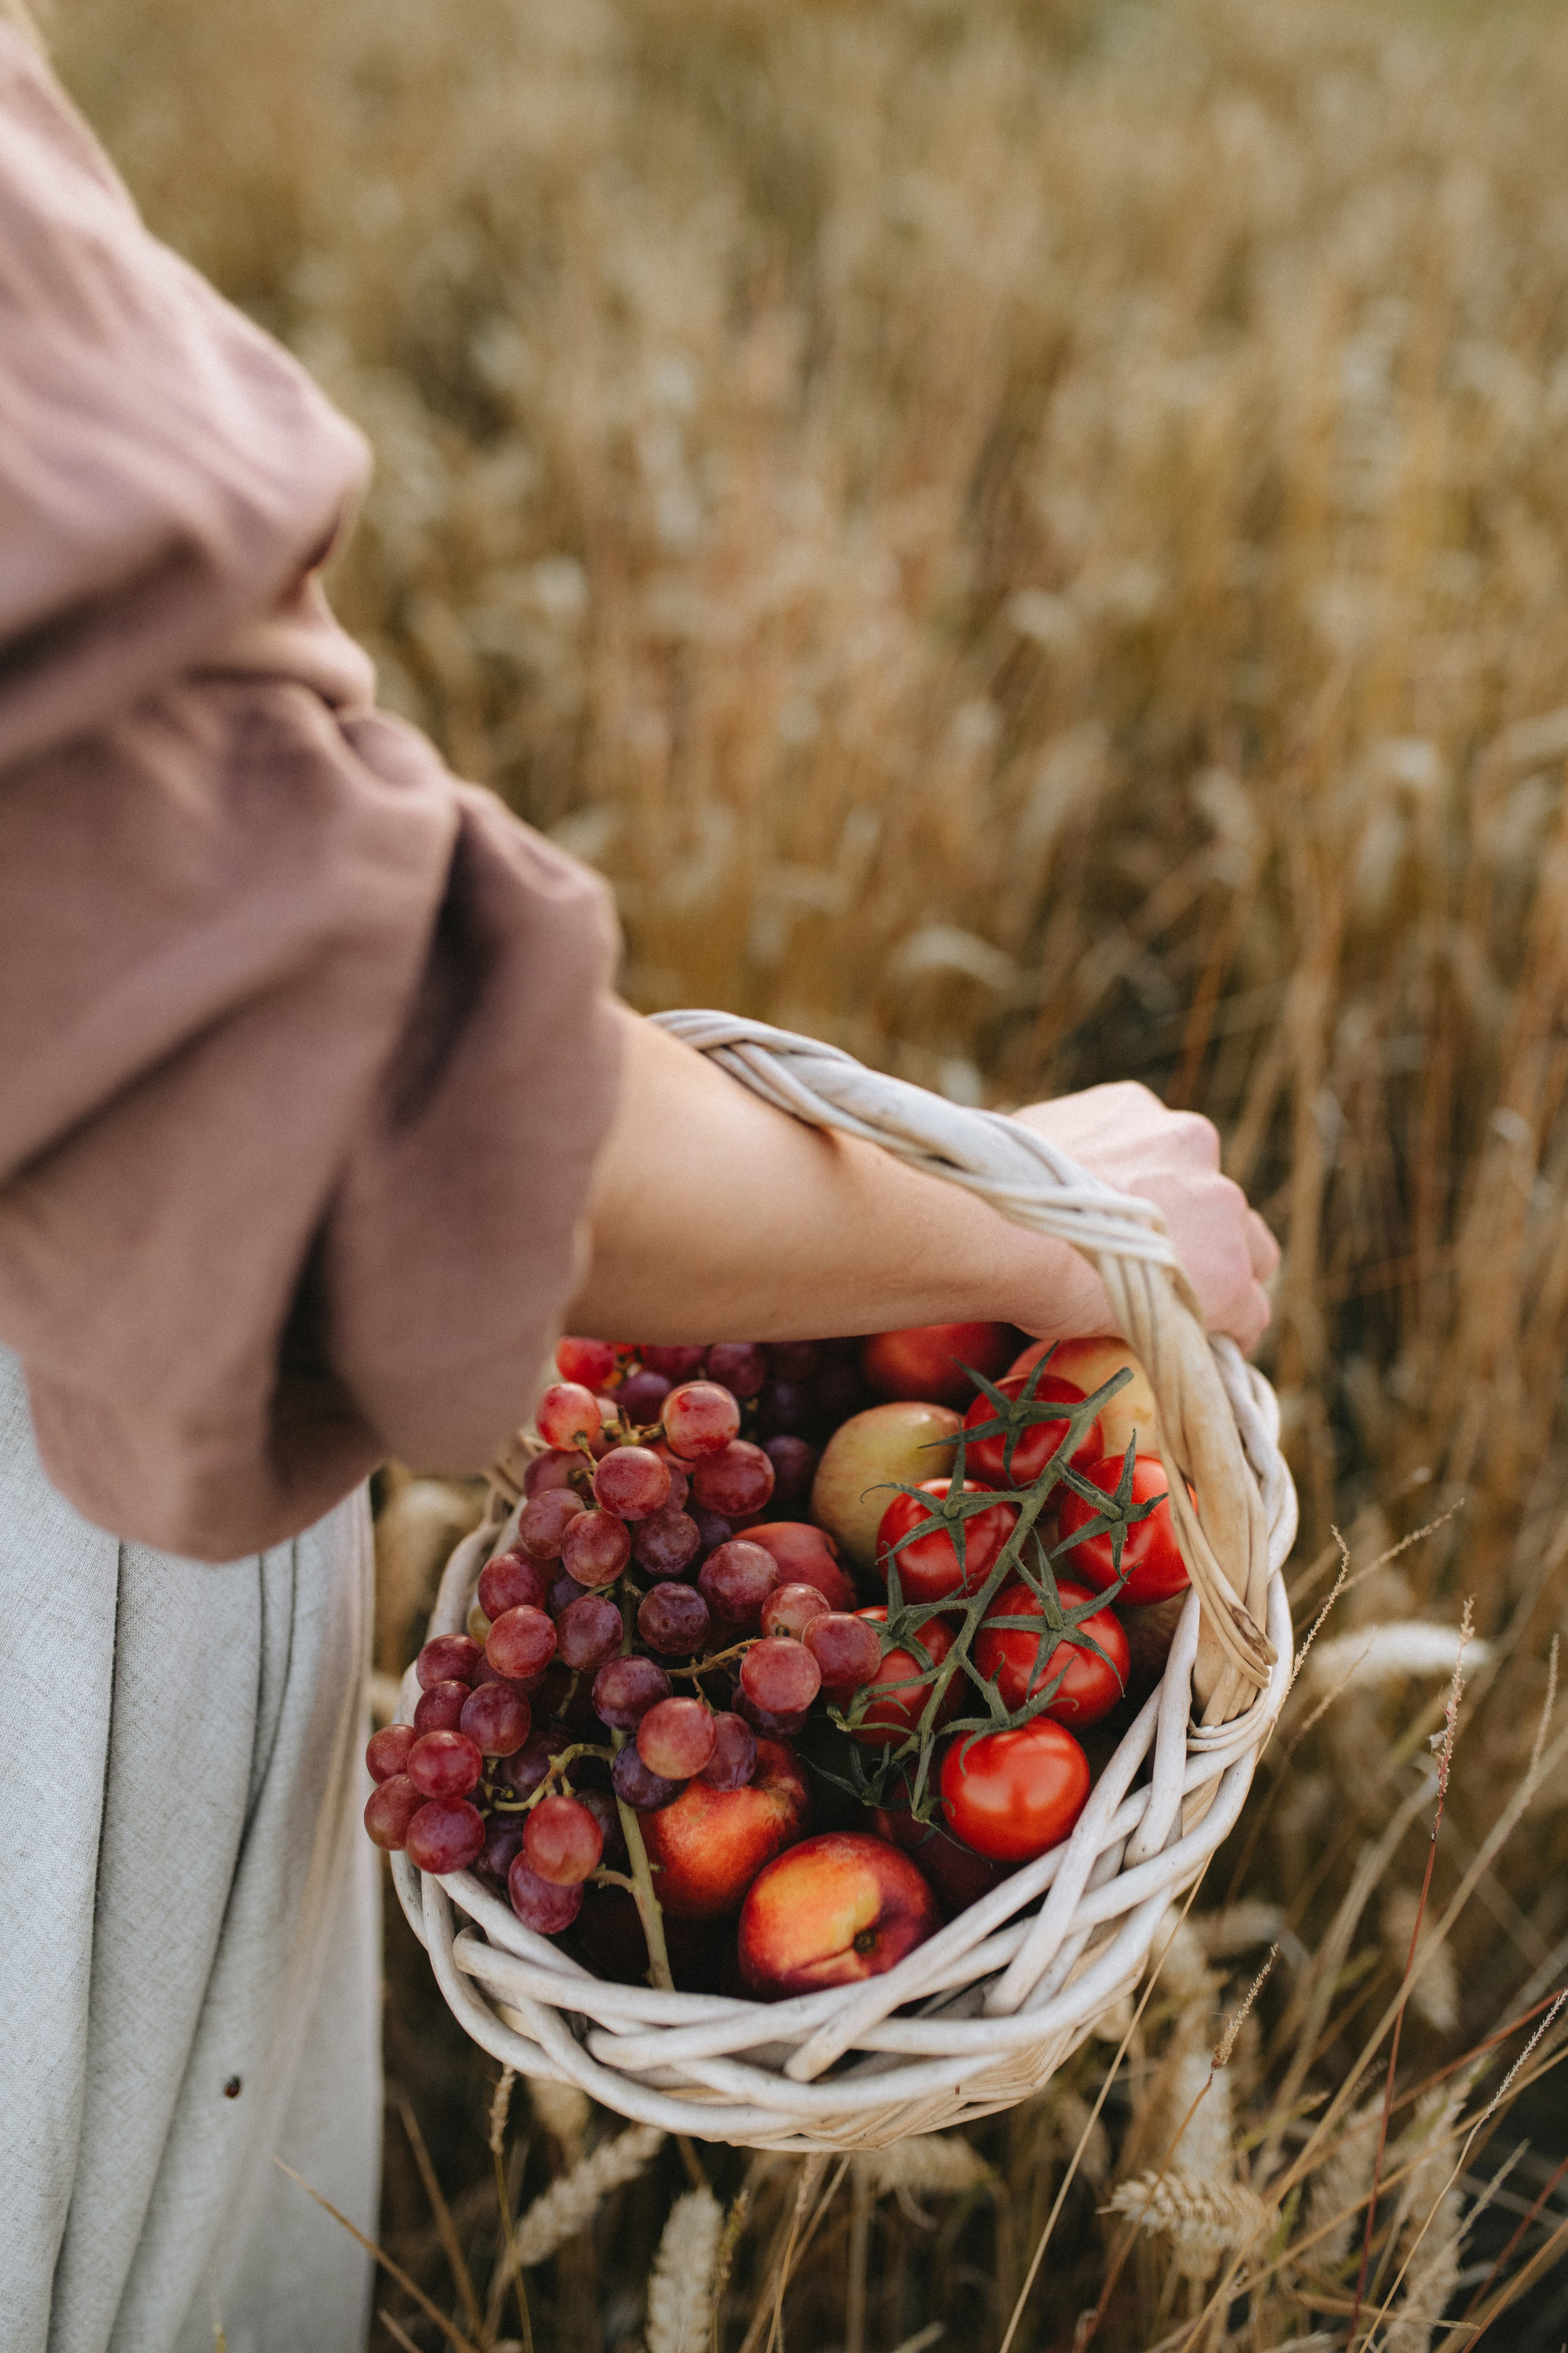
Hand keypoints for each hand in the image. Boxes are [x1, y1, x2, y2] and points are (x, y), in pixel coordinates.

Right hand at [1007, 1081, 1278, 1349]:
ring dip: (1217, 1284)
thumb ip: (1068, 1167)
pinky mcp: (1230, 1274)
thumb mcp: (1032, 1154)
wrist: (1000, 1232)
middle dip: (1198, 1240)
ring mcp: (1220, 1207)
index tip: (1135, 1238)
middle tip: (1157, 1279)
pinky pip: (1250, 1315)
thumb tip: (1055, 1197)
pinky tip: (1191, 1355)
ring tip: (1175, 1322)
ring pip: (1247, 1254)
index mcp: (1140, 1110)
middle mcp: (1192, 1144)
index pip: (1174, 1162)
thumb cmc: (992, 1198)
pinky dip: (1224, 1336)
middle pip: (1220, 1204)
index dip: (1160, 1207)